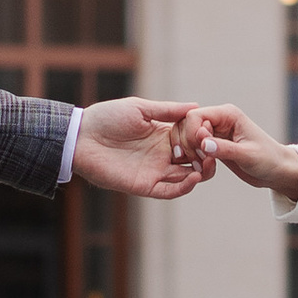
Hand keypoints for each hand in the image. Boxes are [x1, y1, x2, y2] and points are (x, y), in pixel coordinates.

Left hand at [75, 98, 214, 198]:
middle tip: (215, 152)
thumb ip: (167, 110)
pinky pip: (169, 191)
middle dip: (206, 158)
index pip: (191, 140)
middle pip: (193, 161)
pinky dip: (184, 187)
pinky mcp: (144, 185)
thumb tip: (196, 106)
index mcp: (162, 135)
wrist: (81, 138)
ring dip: (200, 173)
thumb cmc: (107, 118)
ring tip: (208, 164)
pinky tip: (194, 177)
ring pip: (185, 178)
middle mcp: (161, 155)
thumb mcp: (140, 109)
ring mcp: (154, 171)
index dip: (203, 138)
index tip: (212, 133)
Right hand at [179, 105, 297, 200]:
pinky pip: (192, 147)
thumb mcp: (248, 155)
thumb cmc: (268, 160)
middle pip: (186, 124)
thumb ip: (225, 149)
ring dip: (188, 151)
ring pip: (186, 135)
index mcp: (228, 114)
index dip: (192, 134)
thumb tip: (203, 144)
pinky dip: (192, 157)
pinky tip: (202, 169)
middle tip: (199, 163)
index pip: (195, 116)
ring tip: (201, 166)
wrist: (277, 171)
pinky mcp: (213, 145)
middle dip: (187, 144)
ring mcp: (215, 132)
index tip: (203, 153)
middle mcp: (219, 120)